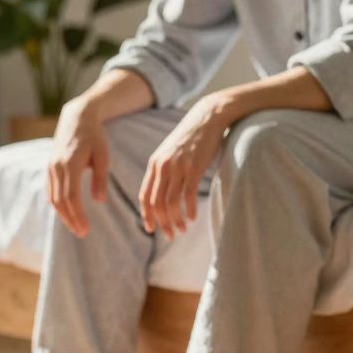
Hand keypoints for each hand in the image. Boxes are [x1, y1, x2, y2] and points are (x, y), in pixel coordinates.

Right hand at [47, 98, 110, 237]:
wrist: (76, 118)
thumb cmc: (94, 137)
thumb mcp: (103, 155)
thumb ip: (101, 178)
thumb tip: (99, 201)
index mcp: (70, 163)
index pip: (71, 196)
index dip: (77, 215)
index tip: (86, 229)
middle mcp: (56, 166)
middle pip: (60, 201)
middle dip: (70, 219)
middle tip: (82, 233)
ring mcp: (50, 167)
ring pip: (53, 198)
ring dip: (63, 215)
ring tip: (76, 227)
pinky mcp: (49, 168)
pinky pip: (50, 191)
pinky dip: (57, 205)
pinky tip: (67, 214)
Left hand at [140, 97, 228, 238]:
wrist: (208, 117)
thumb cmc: (191, 138)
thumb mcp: (170, 153)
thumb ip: (163, 170)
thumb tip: (161, 193)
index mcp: (154, 164)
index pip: (145, 196)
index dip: (146, 215)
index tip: (151, 229)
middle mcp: (163, 166)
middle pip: (156, 203)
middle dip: (162, 223)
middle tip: (170, 235)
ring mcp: (178, 166)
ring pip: (171, 202)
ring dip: (176, 220)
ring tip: (182, 230)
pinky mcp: (194, 167)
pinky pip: (188, 194)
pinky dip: (189, 210)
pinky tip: (193, 219)